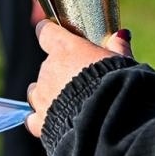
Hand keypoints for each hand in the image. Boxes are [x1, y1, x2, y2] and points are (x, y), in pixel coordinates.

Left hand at [25, 22, 131, 137]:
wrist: (110, 120)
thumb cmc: (118, 87)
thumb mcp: (122, 62)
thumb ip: (117, 48)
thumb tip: (120, 36)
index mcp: (67, 49)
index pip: (47, 32)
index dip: (50, 33)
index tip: (54, 35)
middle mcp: (49, 69)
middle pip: (47, 65)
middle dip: (61, 72)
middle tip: (81, 82)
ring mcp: (42, 95)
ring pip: (36, 91)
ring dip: (47, 94)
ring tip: (67, 103)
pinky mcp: (40, 121)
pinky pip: (32, 119)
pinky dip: (40, 120)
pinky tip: (53, 123)